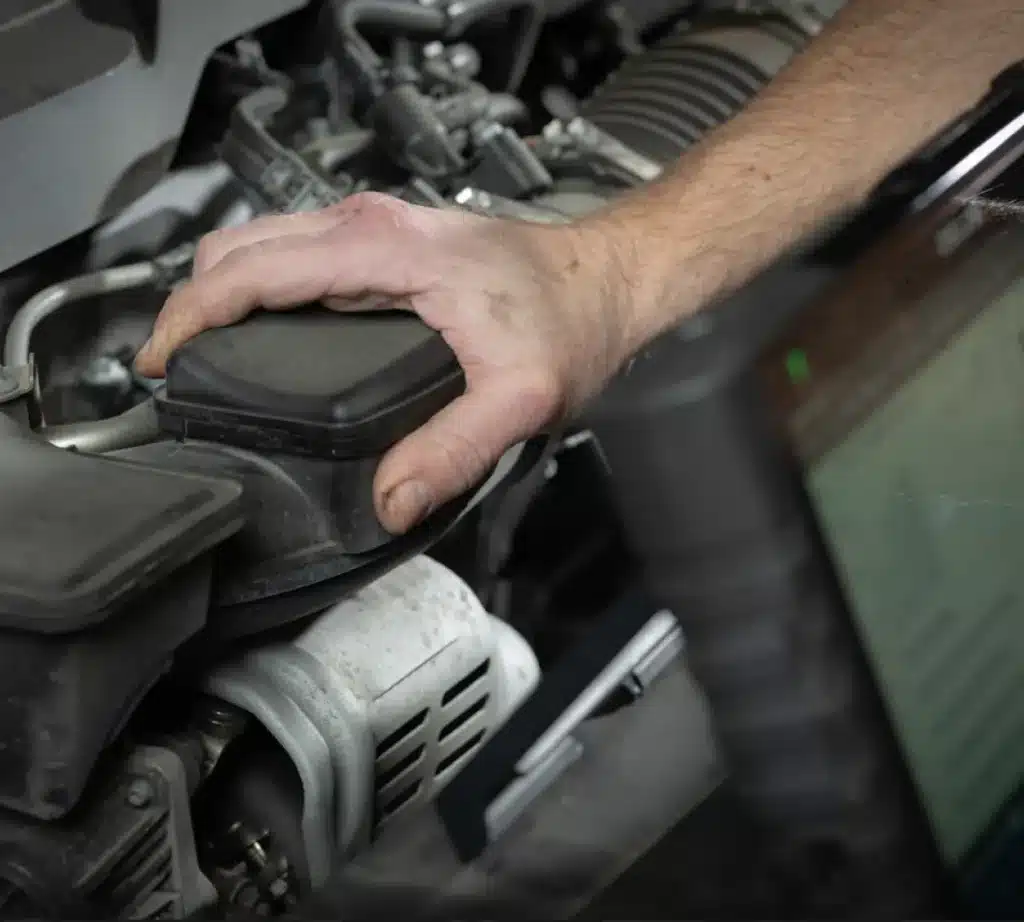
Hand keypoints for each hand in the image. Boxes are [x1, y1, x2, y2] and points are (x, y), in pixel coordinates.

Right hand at [135, 192, 635, 533]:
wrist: (606, 279)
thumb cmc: (570, 319)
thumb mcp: (520, 397)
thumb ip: (453, 451)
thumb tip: (390, 501)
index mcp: (386, 250)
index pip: (256, 269)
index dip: (193, 314)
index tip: (162, 362)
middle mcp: (371, 225)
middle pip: (242, 246)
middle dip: (191, 302)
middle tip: (175, 370)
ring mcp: (377, 228)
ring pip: (263, 244)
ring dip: (220, 292)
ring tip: (202, 356)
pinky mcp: (386, 243)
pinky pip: (296, 253)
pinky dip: (258, 285)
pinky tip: (259, 331)